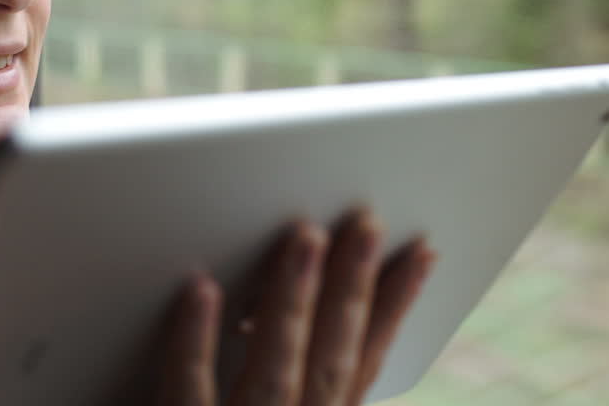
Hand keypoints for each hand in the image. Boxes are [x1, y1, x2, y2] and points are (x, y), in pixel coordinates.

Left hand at [157, 210, 434, 405]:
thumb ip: (287, 377)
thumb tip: (299, 299)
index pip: (363, 362)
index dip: (394, 306)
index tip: (422, 251)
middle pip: (330, 357)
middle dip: (352, 286)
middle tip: (367, 220)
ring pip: (274, 367)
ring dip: (292, 298)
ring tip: (305, 236)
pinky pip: (187, 389)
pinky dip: (194, 340)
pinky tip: (201, 288)